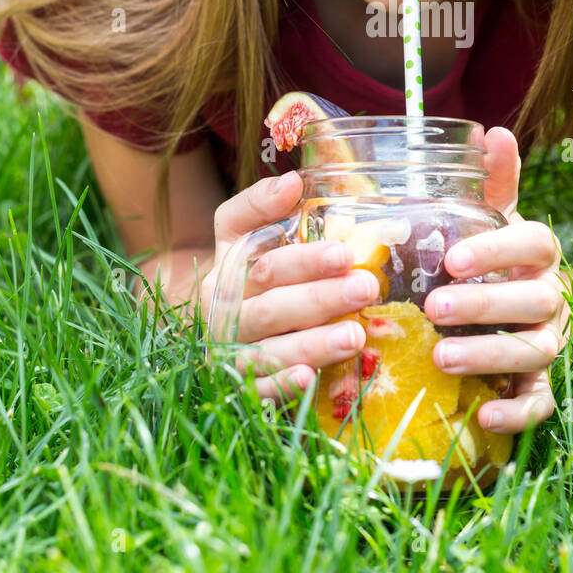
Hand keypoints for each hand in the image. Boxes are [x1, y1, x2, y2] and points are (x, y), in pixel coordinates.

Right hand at [200, 172, 376, 404]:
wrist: (206, 320)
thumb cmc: (242, 270)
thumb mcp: (239, 230)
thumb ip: (260, 204)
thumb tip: (291, 181)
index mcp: (226, 272)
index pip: (265, 266)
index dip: (304, 260)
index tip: (345, 254)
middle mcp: (224, 315)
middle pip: (271, 309)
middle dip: (321, 299)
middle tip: (366, 289)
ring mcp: (230, 354)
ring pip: (268, 352)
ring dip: (313, 345)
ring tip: (356, 336)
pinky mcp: (239, 387)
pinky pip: (258, 392)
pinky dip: (281, 387)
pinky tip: (309, 380)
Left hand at [423, 126, 563, 434]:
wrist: (525, 308)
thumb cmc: (494, 258)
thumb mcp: (491, 218)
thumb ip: (492, 180)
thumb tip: (493, 130)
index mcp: (539, 252)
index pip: (533, 242)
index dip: (497, 250)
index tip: (452, 259)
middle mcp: (551, 296)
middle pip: (531, 299)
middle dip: (484, 305)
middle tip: (434, 309)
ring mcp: (550, 341)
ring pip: (534, 350)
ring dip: (489, 355)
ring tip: (441, 358)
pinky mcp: (542, 383)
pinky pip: (540, 404)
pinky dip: (516, 414)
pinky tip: (483, 417)